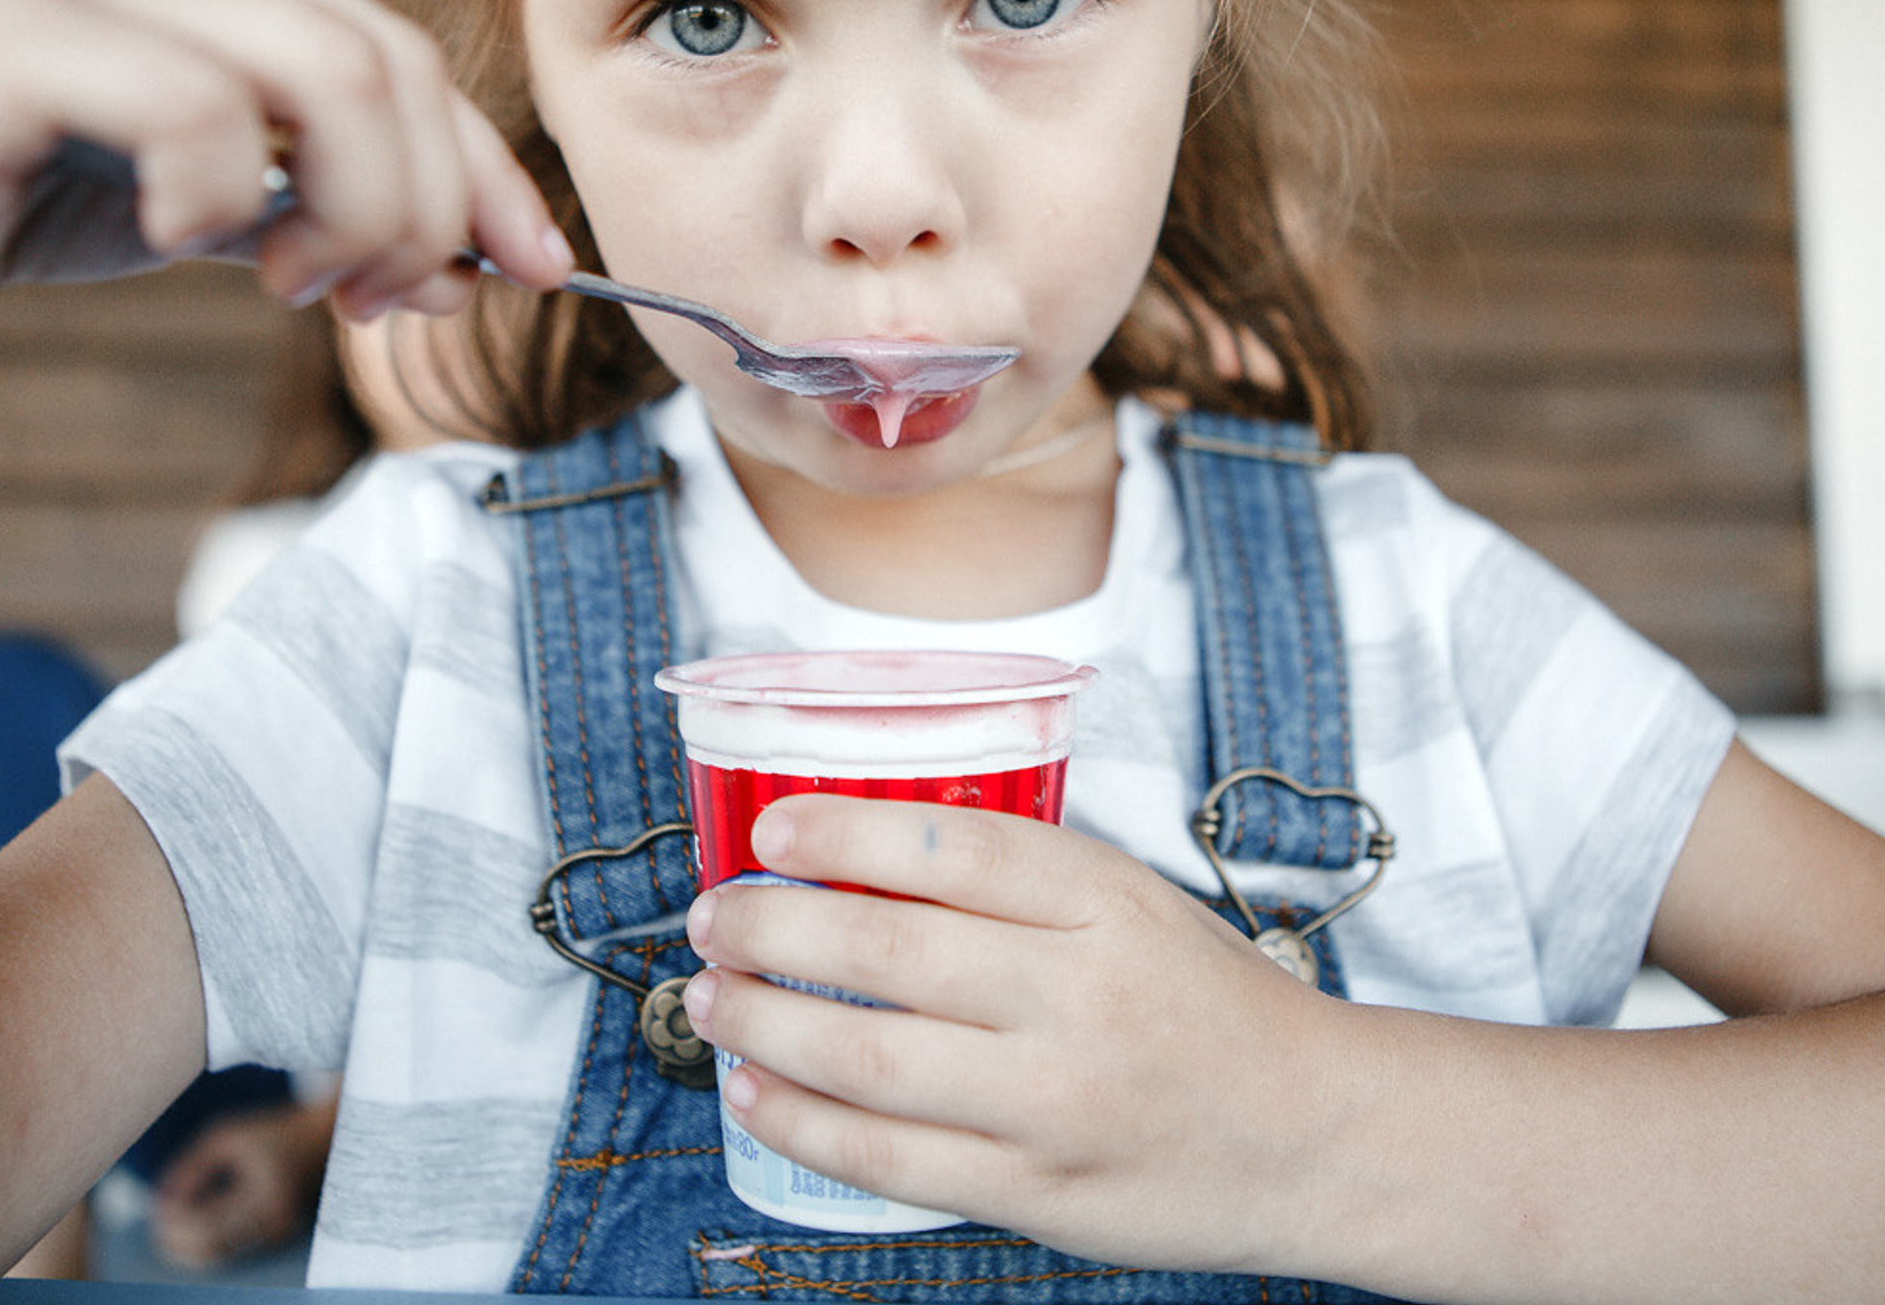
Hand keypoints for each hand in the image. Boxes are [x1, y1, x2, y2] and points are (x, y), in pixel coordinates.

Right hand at [0, 0, 572, 316]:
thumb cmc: (24, 189)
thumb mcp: (216, 208)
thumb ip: (333, 221)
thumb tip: (470, 271)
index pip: (416, 62)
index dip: (492, 173)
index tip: (540, 269)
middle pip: (394, 64)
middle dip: (428, 207)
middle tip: (377, 299)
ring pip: (326, 73)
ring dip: (350, 208)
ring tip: (289, 281)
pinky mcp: (19, 38)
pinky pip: (193, 105)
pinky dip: (218, 194)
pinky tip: (174, 231)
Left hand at [151, 1094, 337, 1268]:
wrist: (323, 1135)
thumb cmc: (272, 1130)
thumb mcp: (226, 1135)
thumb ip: (190, 1166)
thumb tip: (159, 1201)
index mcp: (265, 1194)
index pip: (204, 1225)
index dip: (173, 1220)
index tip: (158, 1202)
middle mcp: (275, 1222)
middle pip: (209, 1251)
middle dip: (175, 1239)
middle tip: (159, 1218)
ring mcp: (279, 1235)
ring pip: (218, 1256)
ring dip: (189, 1242)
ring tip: (174, 1218)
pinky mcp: (278, 1238)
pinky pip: (232, 1248)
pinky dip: (209, 1239)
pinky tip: (199, 1219)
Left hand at [682, 794, 1337, 1274]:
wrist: (1312, 1129)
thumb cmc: (1206, 999)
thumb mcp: (1134, 903)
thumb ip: (1021, 881)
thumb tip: (862, 856)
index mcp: (1107, 904)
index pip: (952, 852)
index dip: (845, 834)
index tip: (772, 830)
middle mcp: (1080, 998)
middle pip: (889, 954)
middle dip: (773, 929)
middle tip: (713, 915)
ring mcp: (1056, 1103)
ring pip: (870, 1061)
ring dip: (764, 1023)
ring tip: (709, 996)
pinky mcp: (1038, 1191)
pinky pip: (891, 1161)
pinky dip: (803, 1123)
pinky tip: (756, 1089)